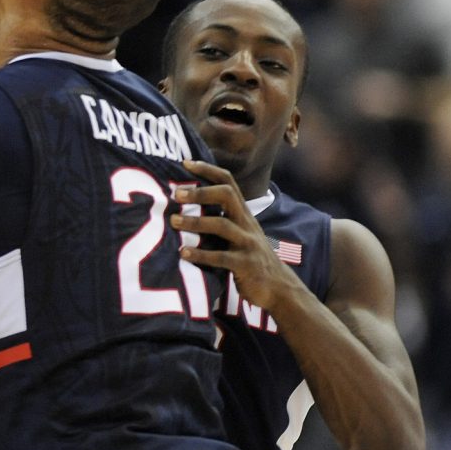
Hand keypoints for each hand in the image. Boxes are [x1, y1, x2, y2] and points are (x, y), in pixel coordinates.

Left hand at [171, 159, 304, 314]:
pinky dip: (200, 254)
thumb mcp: (238, 234)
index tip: (185, 162)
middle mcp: (246, 224)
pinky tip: (182, 253)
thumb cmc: (249, 258)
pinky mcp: (245, 265)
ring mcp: (248, 244)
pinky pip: (221, 257)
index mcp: (243, 213)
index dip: (208, 169)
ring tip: (172, 222)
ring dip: (195, 222)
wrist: (278, 288)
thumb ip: (220, 219)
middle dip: (201, 192)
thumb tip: (187, 205)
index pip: (228, 182)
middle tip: (176, 194)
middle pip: (227, 196)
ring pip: (221, 225)